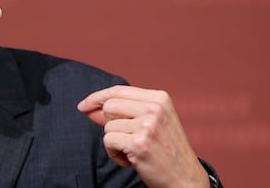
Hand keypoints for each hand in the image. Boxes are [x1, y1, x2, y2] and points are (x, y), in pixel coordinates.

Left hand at [77, 85, 207, 187]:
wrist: (185, 179)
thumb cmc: (166, 151)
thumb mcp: (151, 123)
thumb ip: (122, 113)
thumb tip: (88, 108)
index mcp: (159, 98)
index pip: (118, 91)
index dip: (97, 98)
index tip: (83, 105)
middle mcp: (154, 108)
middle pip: (109, 106)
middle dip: (109, 124)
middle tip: (127, 138)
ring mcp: (147, 126)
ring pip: (108, 126)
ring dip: (115, 142)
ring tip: (133, 151)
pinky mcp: (138, 144)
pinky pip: (108, 141)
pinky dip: (114, 154)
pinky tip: (130, 160)